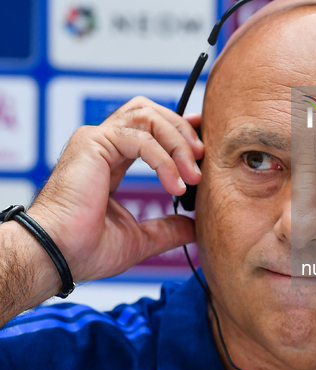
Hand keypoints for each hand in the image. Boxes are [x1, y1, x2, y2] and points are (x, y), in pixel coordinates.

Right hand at [28, 96, 202, 284]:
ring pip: (148, 117)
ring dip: (178, 142)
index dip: (179, 128)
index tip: (202, 142)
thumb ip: (167, 228)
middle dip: (182, 131)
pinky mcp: (93, 143)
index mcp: (112, 160)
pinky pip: (141, 138)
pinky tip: (174, 184)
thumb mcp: (140, 238)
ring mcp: (96, 140)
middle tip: (202, 157)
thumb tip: (194, 227)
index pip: (149, 127)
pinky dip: (164, 159)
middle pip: (151, 112)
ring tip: (192, 174)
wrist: (59, 257)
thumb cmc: (86, 249)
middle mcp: (103, 144)